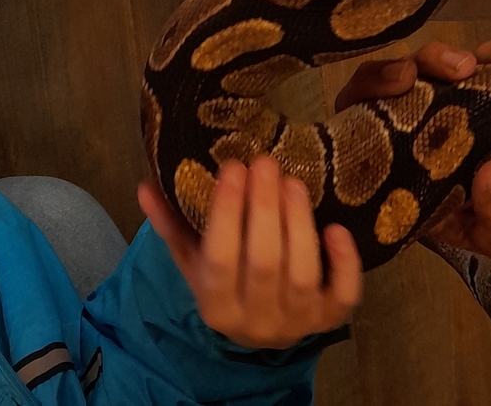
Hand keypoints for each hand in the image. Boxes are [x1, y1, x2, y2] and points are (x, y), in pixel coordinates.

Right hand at [138, 156, 361, 348]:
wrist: (259, 328)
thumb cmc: (224, 282)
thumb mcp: (193, 259)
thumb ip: (171, 223)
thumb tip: (146, 185)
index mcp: (215, 307)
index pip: (220, 259)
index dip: (227, 212)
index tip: (233, 167)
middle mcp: (256, 322)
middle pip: (264, 262)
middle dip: (266, 207)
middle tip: (265, 162)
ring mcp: (297, 323)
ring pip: (302, 274)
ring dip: (299, 223)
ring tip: (293, 181)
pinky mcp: (330, 319)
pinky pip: (343, 295)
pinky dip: (344, 263)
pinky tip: (336, 228)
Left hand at [335, 39, 490, 265]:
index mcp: (391, 161)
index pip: (362, 111)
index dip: (374, 86)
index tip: (404, 78)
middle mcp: (405, 126)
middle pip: (391, 79)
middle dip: (419, 63)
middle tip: (456, 68)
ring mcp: (436, 106)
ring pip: (425, 66)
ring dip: (449, 57)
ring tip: (478, 63)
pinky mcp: (469, 96)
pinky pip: (472, 67)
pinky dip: (488, 56)